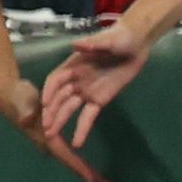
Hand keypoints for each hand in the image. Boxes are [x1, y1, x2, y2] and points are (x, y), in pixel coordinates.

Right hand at [0, 71, 117, 181]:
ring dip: (88, 172)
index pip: (65, 155)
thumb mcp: (22, 100)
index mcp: (46, 137)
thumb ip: (24, 108)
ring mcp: (53, 140)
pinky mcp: (55, 135)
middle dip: (90, 176)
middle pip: (73, 163)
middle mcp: (50, 143)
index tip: (92, 181)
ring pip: (73, 160)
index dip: (79, 166)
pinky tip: (91, 171)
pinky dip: (81, 162)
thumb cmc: (17, 96)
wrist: (10, 94)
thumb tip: (25, 119)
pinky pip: (71, 152)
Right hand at [36, 22, 154, 150]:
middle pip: (60, 98)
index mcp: (72, 65)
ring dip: (60, 122)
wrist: (136, 45)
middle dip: (52, 112)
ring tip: (52, 137)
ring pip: (69, 109)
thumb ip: (92, 44)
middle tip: (45, 127)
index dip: (50, 91)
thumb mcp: (107, 40)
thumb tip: (76, 44)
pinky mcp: (99, 100)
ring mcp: (86, 91)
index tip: (45, 103)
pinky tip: (77, 142)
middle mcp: (75, 80)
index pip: (56, 80)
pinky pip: (88, 116)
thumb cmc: (118, 39)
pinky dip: (82, 129)